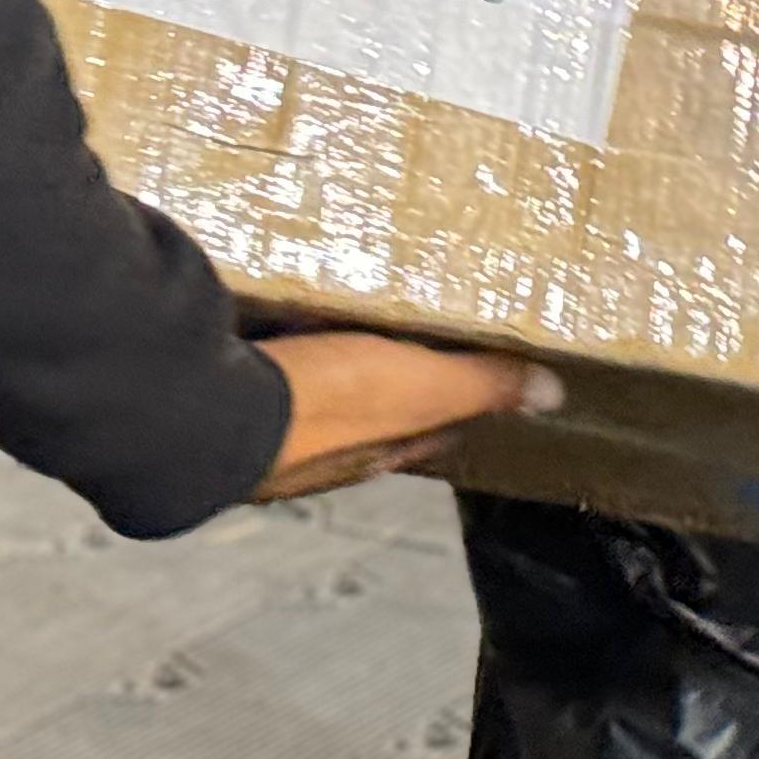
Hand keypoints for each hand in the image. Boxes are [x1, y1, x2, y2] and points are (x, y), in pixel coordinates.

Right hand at [248, 332, 558, 503]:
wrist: (206, 408)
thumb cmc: (321, 403)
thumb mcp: (420, 386)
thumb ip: (479, 385)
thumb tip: (552, 394)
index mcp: (372, 450)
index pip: (428, 426)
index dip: (451, 398)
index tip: (467, 364)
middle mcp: (320, 451)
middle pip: (366, 409)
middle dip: (380, 374)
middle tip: (393, 325)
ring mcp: (266, 429)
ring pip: (309, 388)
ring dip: (320, 357)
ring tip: (332, 307)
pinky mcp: (222, 395)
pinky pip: (259, 362)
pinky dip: (272, 339)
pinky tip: (270, 309)